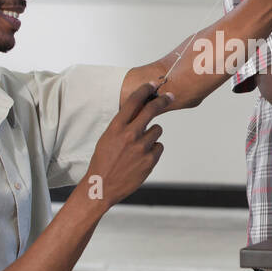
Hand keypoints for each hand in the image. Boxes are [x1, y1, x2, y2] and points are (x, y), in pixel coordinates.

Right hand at [82, 82, 172, 208]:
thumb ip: (123, 124)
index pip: (133, 101)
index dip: (145, 90)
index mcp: (116, 127)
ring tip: (139, 146)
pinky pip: (159, 146)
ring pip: (157, 130)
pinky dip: (153, 150)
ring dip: (152, 134)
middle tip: (169, 96)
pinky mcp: (150, 160)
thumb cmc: (103, 161)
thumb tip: (139, 110)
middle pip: (152, 109)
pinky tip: (141, 158)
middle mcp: (130, 135)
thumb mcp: (108, 137)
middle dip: (162, 100)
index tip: (152, 85)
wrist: (102, 185)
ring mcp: (141, 148)